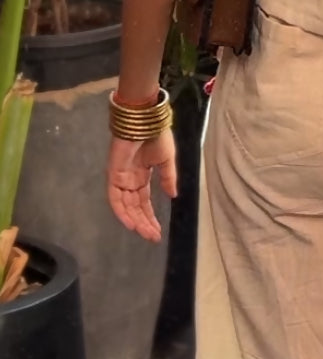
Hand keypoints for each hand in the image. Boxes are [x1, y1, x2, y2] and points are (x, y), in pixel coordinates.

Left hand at [106, 128, 176, 242]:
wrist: (145, 121)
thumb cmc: (156, 136)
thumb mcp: (167, 161)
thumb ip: (168, 179)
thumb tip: (172, 196)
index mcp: (142, 176)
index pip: (144, 202)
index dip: (150, 217)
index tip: (158, 232)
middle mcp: (130, 179)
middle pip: (135, 207)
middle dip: (144, 223)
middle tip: (153, 237)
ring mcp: (121, 177)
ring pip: (125, 205)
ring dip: (135, 220)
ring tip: (146, 234)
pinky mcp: (114, 174)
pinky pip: (115, 197)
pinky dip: (121, 211)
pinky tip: (131, 223)